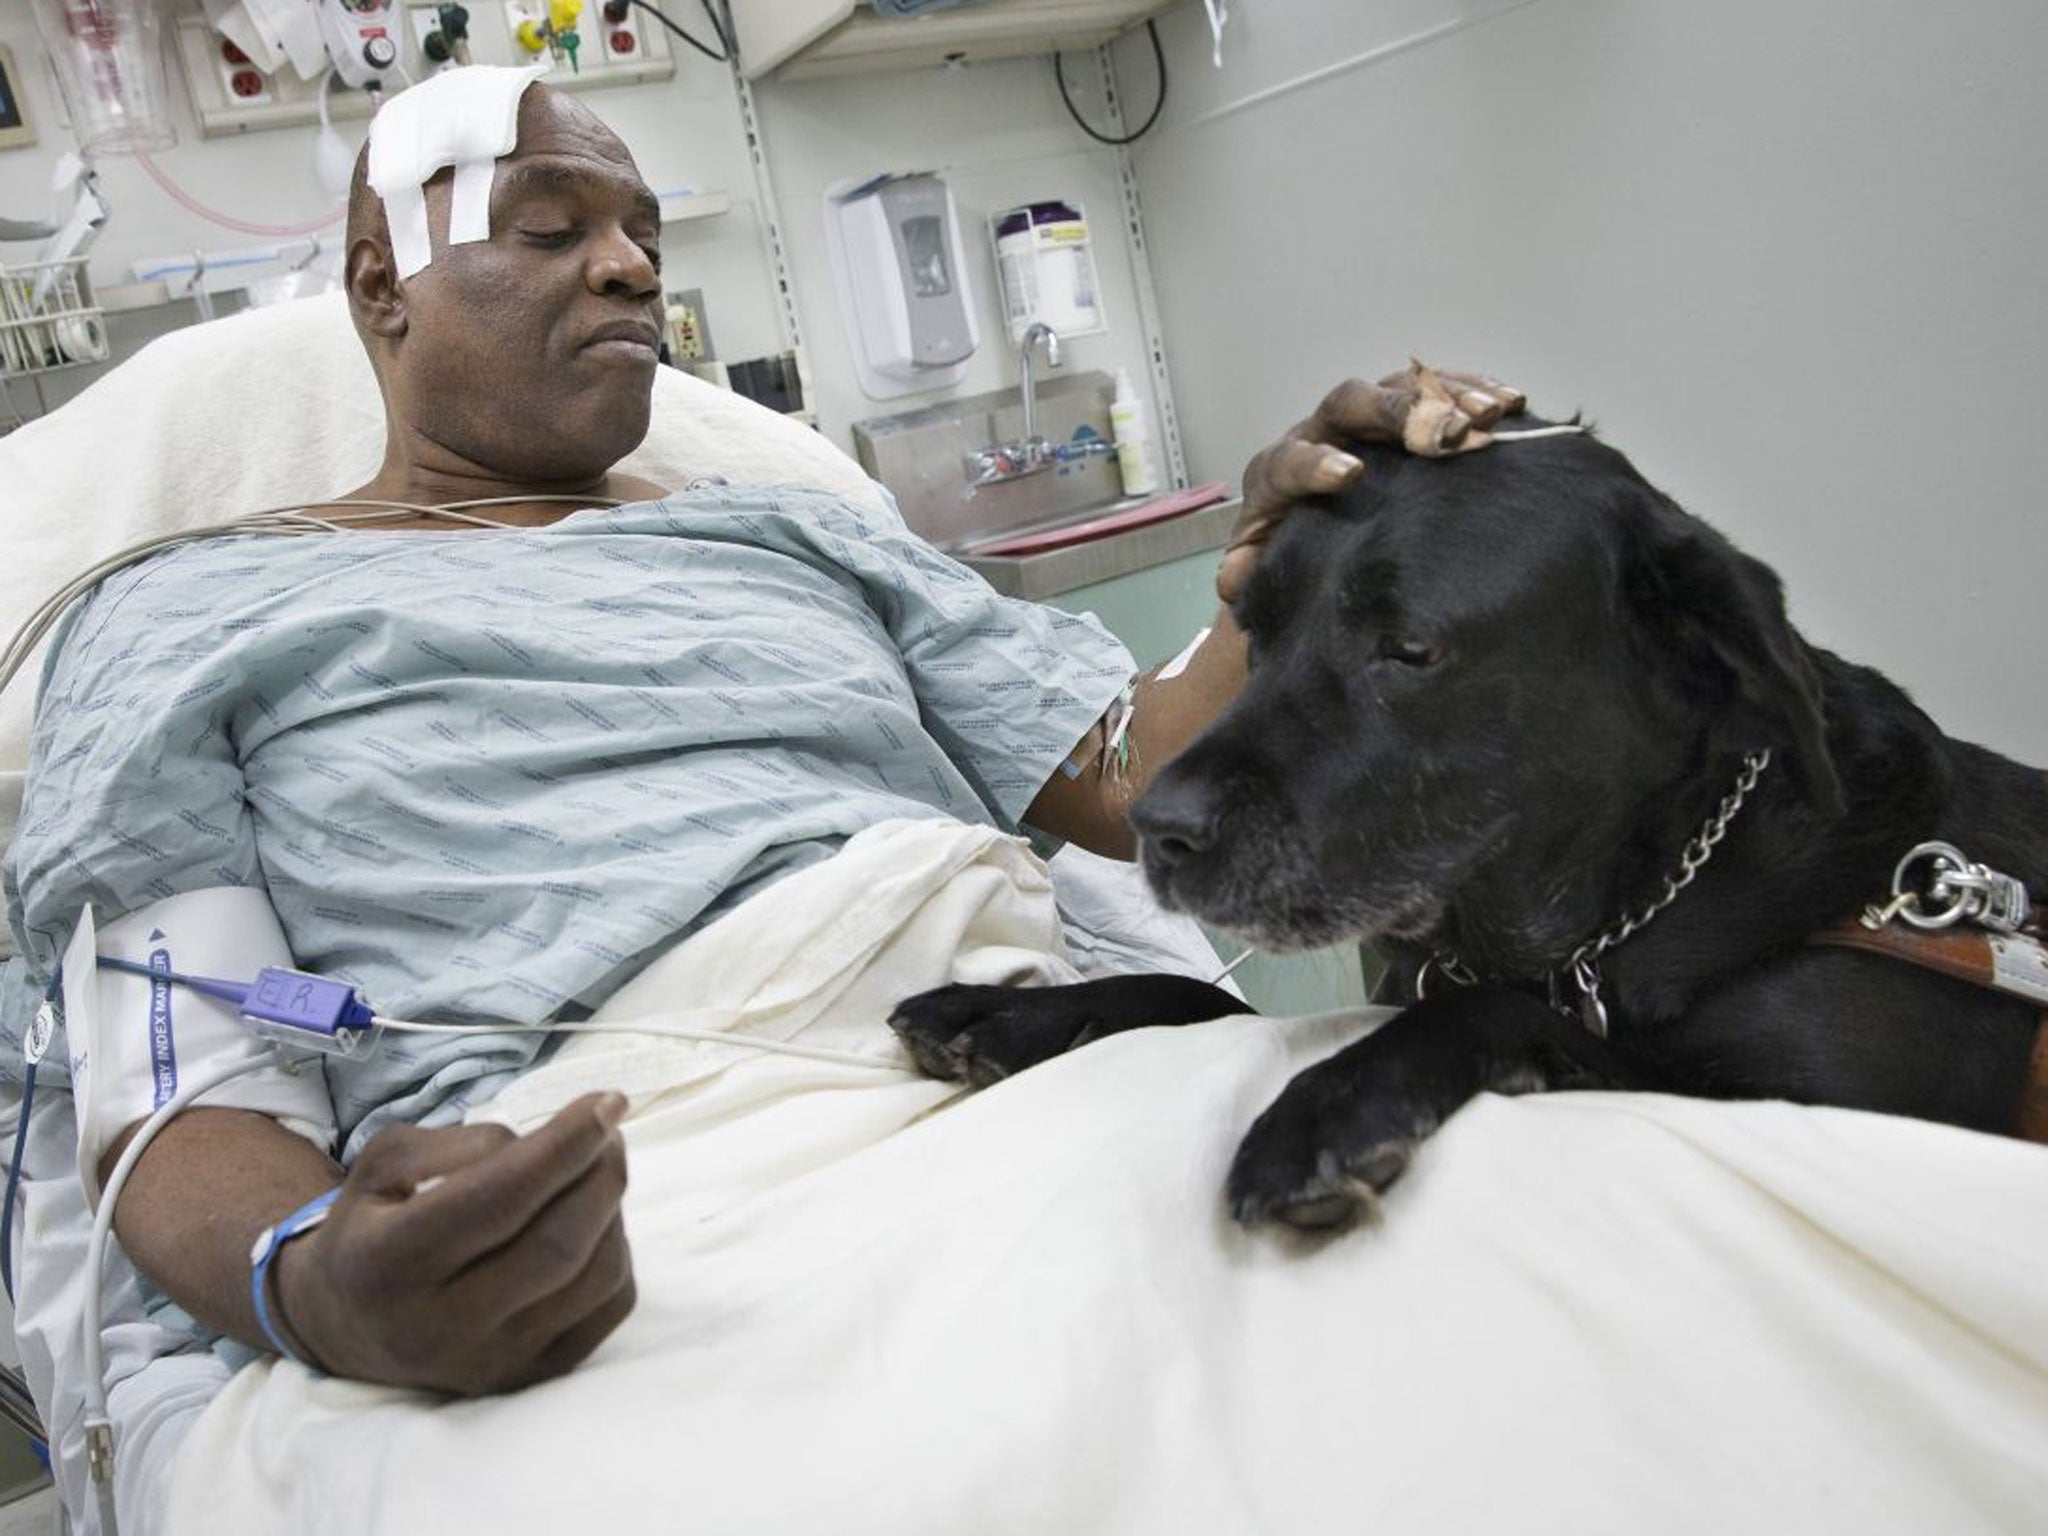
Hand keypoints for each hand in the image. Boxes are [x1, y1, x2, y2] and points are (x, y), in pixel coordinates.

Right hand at [275, 1091, 634, 1395]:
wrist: (346, 1325)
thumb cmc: (373, 1225)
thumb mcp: (385, 1164)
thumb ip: (461, 1145)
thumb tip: (549, 1145)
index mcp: (389, 1263)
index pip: (497, 1199)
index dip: (564, 1145)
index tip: (608, 1101)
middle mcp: (440, 1327)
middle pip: (557, 1243)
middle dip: (601, 1172)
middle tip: (609, 1128)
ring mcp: (492, 1363)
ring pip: (596, 1275)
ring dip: (612, 1208)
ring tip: (596, 1170)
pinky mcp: (531, 1377)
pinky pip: (610, 1306)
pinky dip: (616, 1251)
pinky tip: (592, 1224)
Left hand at [1219, 364, 1525, 601]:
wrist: (1306, 534)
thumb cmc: (1288, 556)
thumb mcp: (1262, 573)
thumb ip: (1248, 576)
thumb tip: (1237, 580)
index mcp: (1278, 474)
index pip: (1289, 459)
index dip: (1315, 463)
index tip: (1349, 475)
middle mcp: (1318, 431)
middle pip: (1350, 404)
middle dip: (1398, 412)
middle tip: (1446, 432)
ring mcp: (1363, 416)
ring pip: (1399, 385)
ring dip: (1447, 395)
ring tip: (1493, 412)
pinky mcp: (1402, 410)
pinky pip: (1437, 386)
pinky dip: (1472, 389)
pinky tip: (1510, 402)